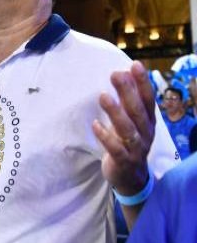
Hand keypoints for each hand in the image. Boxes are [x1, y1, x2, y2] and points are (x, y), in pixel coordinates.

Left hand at [93, 61, 154, 194]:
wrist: (131, 178)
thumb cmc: (128, 143)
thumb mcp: (132, 122)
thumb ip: (128, 101)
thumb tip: (123, 72)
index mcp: (148, 122)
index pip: (148, 99)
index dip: (142, 83)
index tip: (134, 65)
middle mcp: (145, 133)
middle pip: (137, 111)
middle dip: (127, 92)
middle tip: (115, 74)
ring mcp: (136, 149)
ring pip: (128, 130)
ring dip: (116, 113)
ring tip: (103, 96)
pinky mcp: (123, 161)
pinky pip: (116, 149)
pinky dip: (106, 137)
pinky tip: (95, 125)